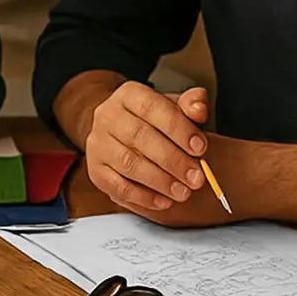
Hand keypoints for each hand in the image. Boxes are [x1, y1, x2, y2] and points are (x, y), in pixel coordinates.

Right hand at [85, 83, 209, 212]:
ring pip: (128, 163)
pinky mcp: (95, 170)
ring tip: (183, 192)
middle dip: (173, 160)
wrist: (122, 134)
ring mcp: (97, 144)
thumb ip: (192, 105)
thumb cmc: (155, 122)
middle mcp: (106, 115)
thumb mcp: (175, 108)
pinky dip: (144, 197)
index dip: (179, 129)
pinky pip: (118, 186)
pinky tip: (164, 201)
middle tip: (197, 178)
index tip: (201, 148)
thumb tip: (199, 108)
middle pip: (140, 137)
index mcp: (128, 94)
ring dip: (160, 181)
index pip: (152, 107)